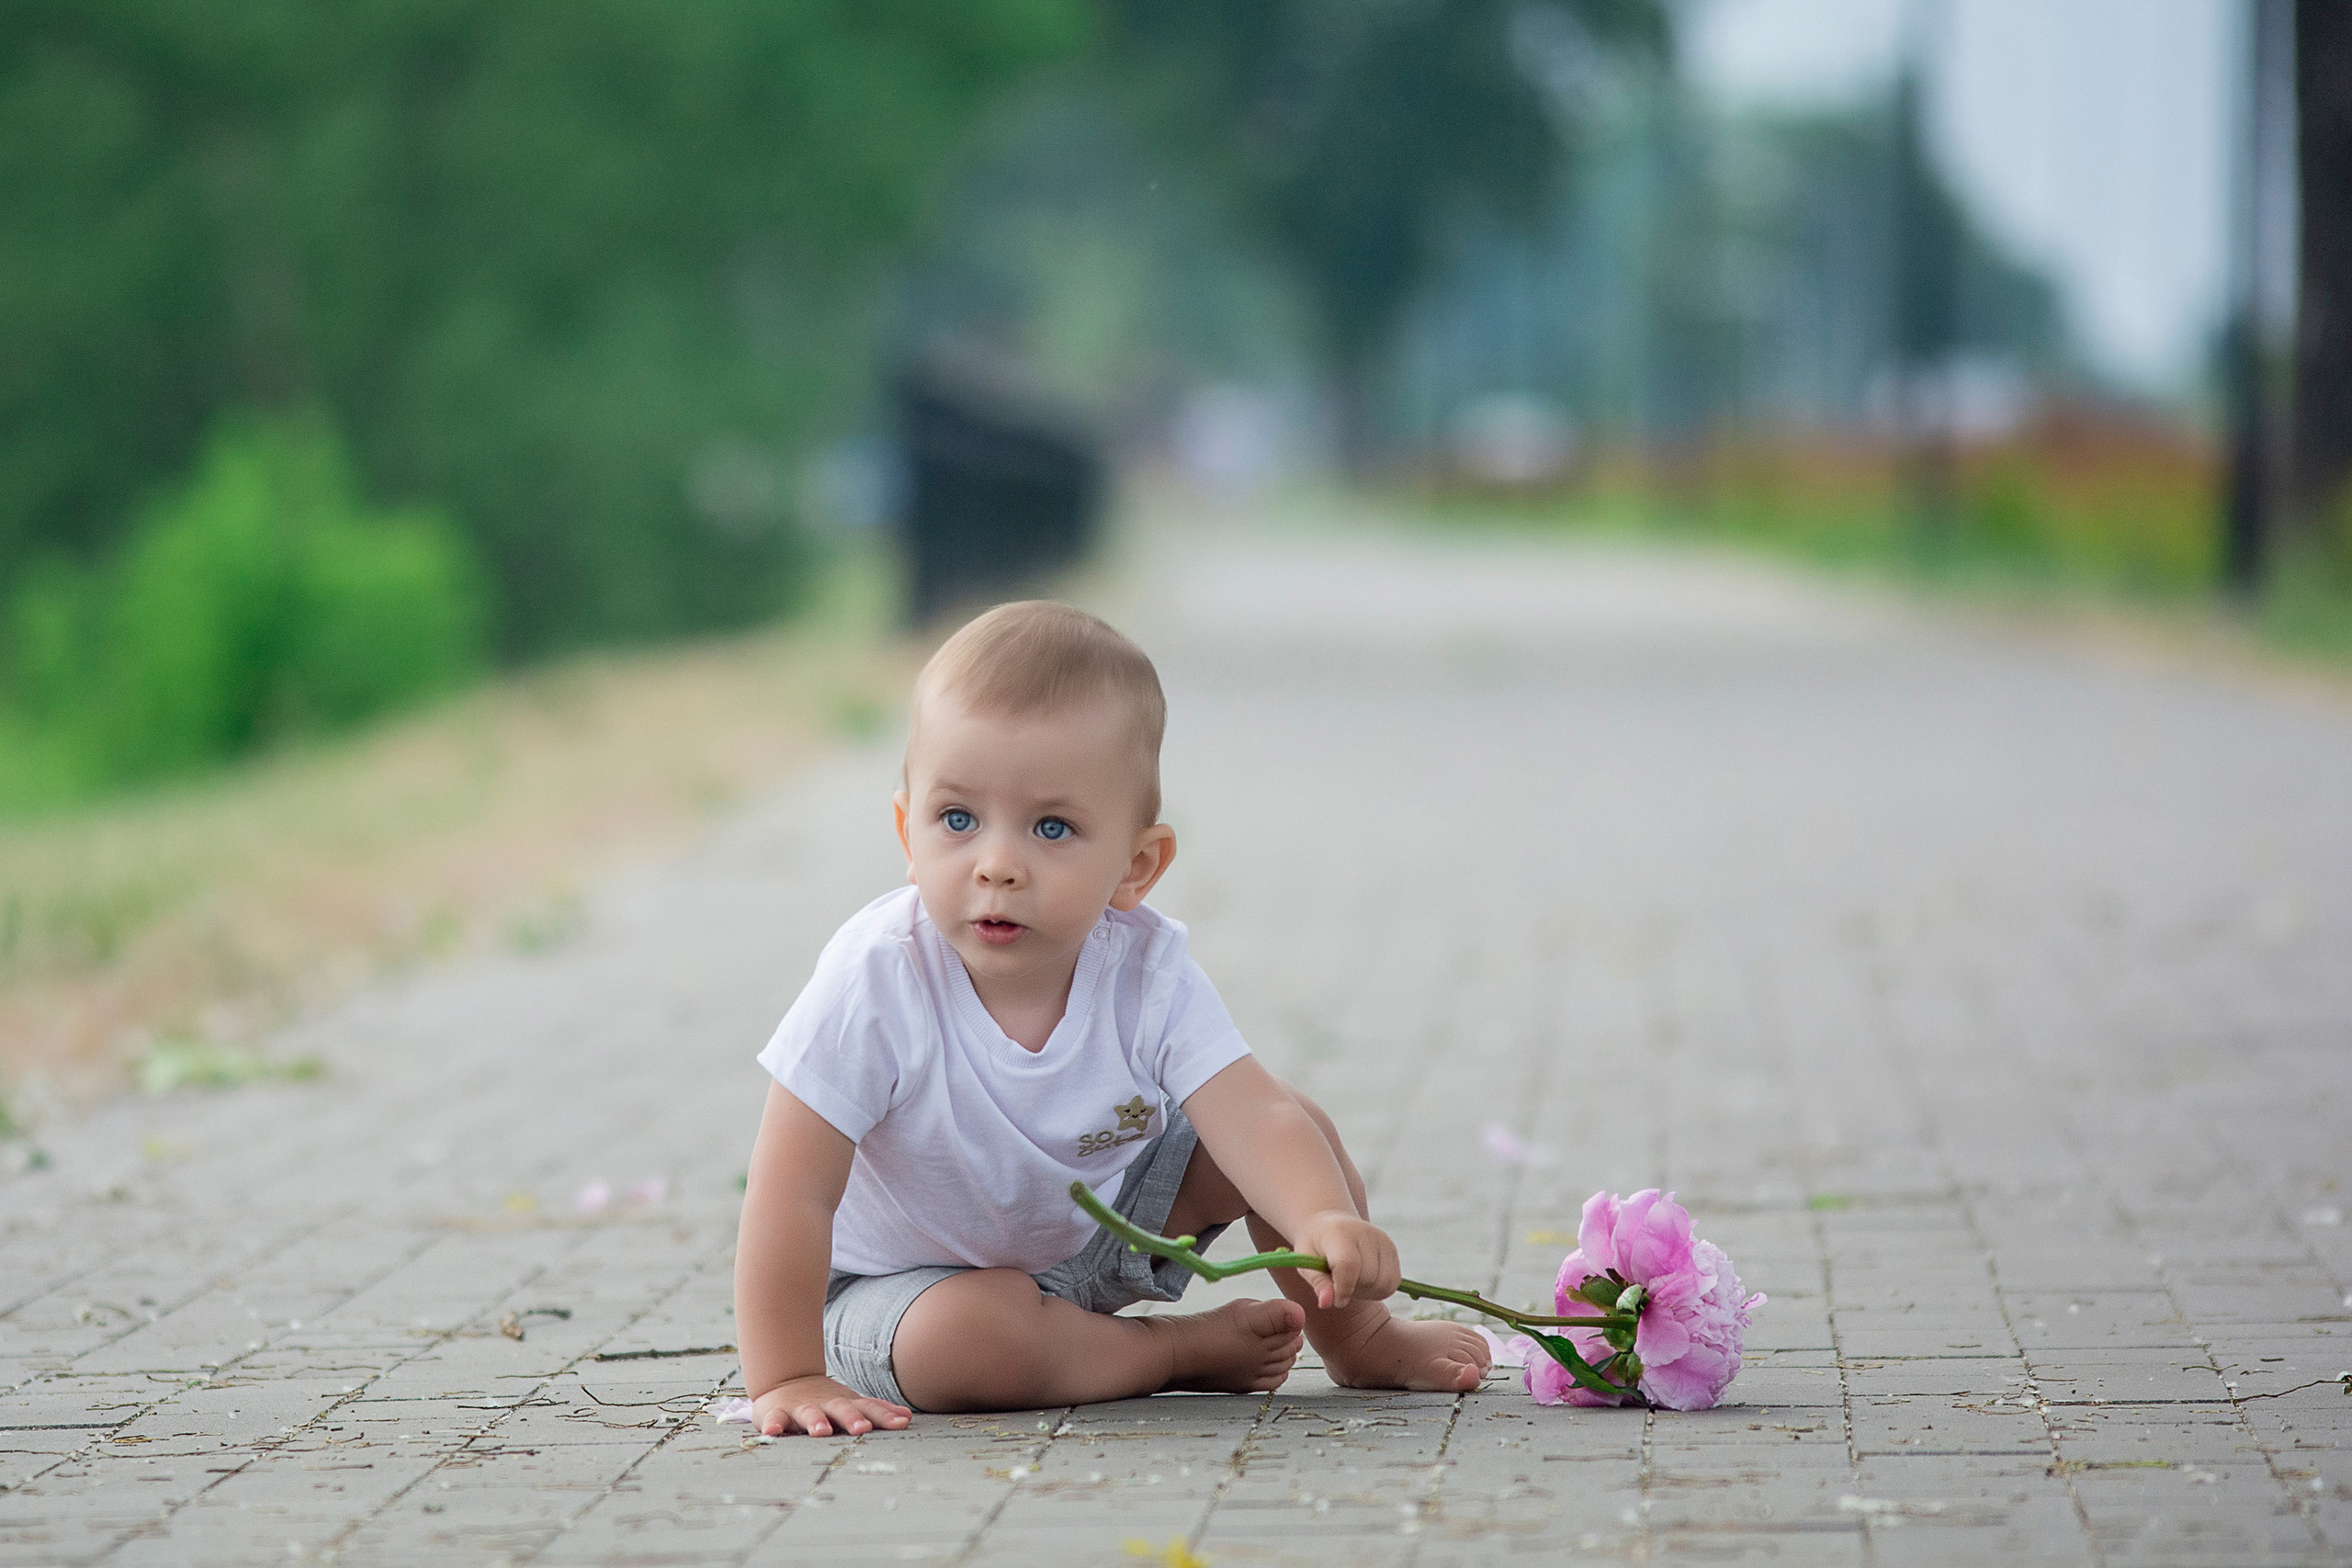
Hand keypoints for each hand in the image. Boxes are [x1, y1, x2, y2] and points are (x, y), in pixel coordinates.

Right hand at [752, 1374, 910, 1437]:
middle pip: (842, 1410)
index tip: (902, 1423)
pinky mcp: (777, 1413)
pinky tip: (772, 1434)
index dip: (885, 1416)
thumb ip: (877, 1411)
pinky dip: (772, 1426)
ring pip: (809, 1414)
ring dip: (816, 1422)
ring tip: (821, 1432)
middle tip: (863, 1429)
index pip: (869, 1409)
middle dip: (853, 1418)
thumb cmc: (826, 1402)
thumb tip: (907, 1417)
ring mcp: (801, 1408)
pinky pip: (774, 1420)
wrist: (787, 1382)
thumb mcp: (852, 1404)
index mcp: (846, 1404)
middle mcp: (826, 1405)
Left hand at [1290, 1212, 1400, 1309]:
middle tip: (1338, 1284)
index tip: (1336, 1300)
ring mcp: (1383, 1241)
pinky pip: (1392, 1283)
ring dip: (1367, 1292)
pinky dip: (1378, 1289)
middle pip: (1368, 1278)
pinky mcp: (1392, 1251)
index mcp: (1340, 1233)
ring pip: (1384, 1284)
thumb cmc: (1315, 1246)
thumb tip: (1326, 1303)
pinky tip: (1363, 1281)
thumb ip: (1318, 1283)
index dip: (1343, 1289)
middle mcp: (1367, 1234)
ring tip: (1350, 1282)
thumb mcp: (1306, 1262)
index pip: (1349, 1265)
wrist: (1330, 1226)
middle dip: (1353, 1290)